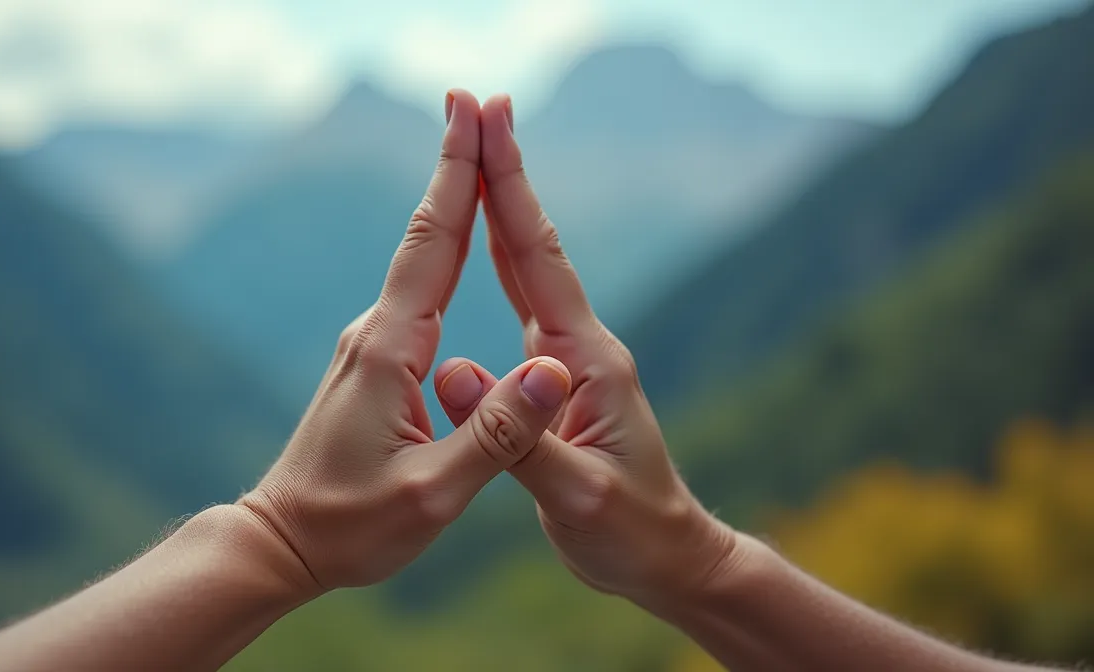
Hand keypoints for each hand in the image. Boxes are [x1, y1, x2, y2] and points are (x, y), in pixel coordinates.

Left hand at [237, 90, 571, 594]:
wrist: (282, 541)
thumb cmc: (353, 526)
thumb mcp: (433, 494)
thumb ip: (497, 432)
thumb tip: (553, 372)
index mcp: (391, 351)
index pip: (435, 247)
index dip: (459, 177)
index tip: (474, 114)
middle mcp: (375, 334)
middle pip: (427, 235)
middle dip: (457, 165)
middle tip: (479, 102)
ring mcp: (370, 346)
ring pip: (421, 260)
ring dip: (452, 200)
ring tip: (479, 147)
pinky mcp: (373, 363)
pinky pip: (417, 291)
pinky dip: (444, 248)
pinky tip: (458, 236)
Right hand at [435, 95, 738, 614]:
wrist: (664, 555)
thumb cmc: (626, 532)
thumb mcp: (571, 495)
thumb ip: (515, 434)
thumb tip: (449, 371)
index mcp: (586, 360)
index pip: (538, 261)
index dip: (510, 192)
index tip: (490, 127)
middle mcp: (583, 345)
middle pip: (533, 245)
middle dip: (504, 175)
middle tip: (479, 109)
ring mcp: (574, 358)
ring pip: (528, 268)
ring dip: (502, 209)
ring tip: (478, 154)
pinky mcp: (562, 377)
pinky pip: (524, 303)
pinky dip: (501, 261)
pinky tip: (487, 243)